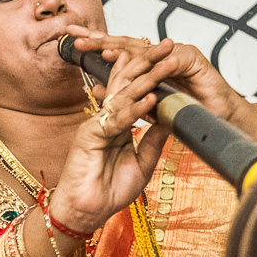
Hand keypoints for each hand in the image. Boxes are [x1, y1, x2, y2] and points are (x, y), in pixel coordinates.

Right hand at [46, 42, 178, 233]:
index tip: (171, 56)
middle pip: (128, 84)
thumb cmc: (108, 192)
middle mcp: (105, 119)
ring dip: (148, 79)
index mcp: (116, 124)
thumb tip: (169, 119)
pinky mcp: (90, 136)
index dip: (151, 72)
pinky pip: (117, 119)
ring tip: (167, 64)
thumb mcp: (143, 164)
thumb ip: (153, 140)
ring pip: (124, 96)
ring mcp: (96, 125)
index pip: (134, 91)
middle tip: (168, 44)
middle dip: (149, 63)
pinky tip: (151, 98)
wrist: (86, 213)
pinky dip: (135, 109)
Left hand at [63, 28, 256, 152]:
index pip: (120, 53)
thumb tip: (97, 90)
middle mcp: (161, 55)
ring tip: (96, 45)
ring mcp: (176, 53)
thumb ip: (126, 97)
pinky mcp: (191, 58)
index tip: (73, 43)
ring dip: (118, 46)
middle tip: (74, 34)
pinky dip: (149, 57)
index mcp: (150, 65)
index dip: (97, 48)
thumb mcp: (147, 108)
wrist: (217, 122)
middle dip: (99, 39)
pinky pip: (166, 57)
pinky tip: (132, 56)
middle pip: (126, 45)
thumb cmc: (186, 114)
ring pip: (143, 47)